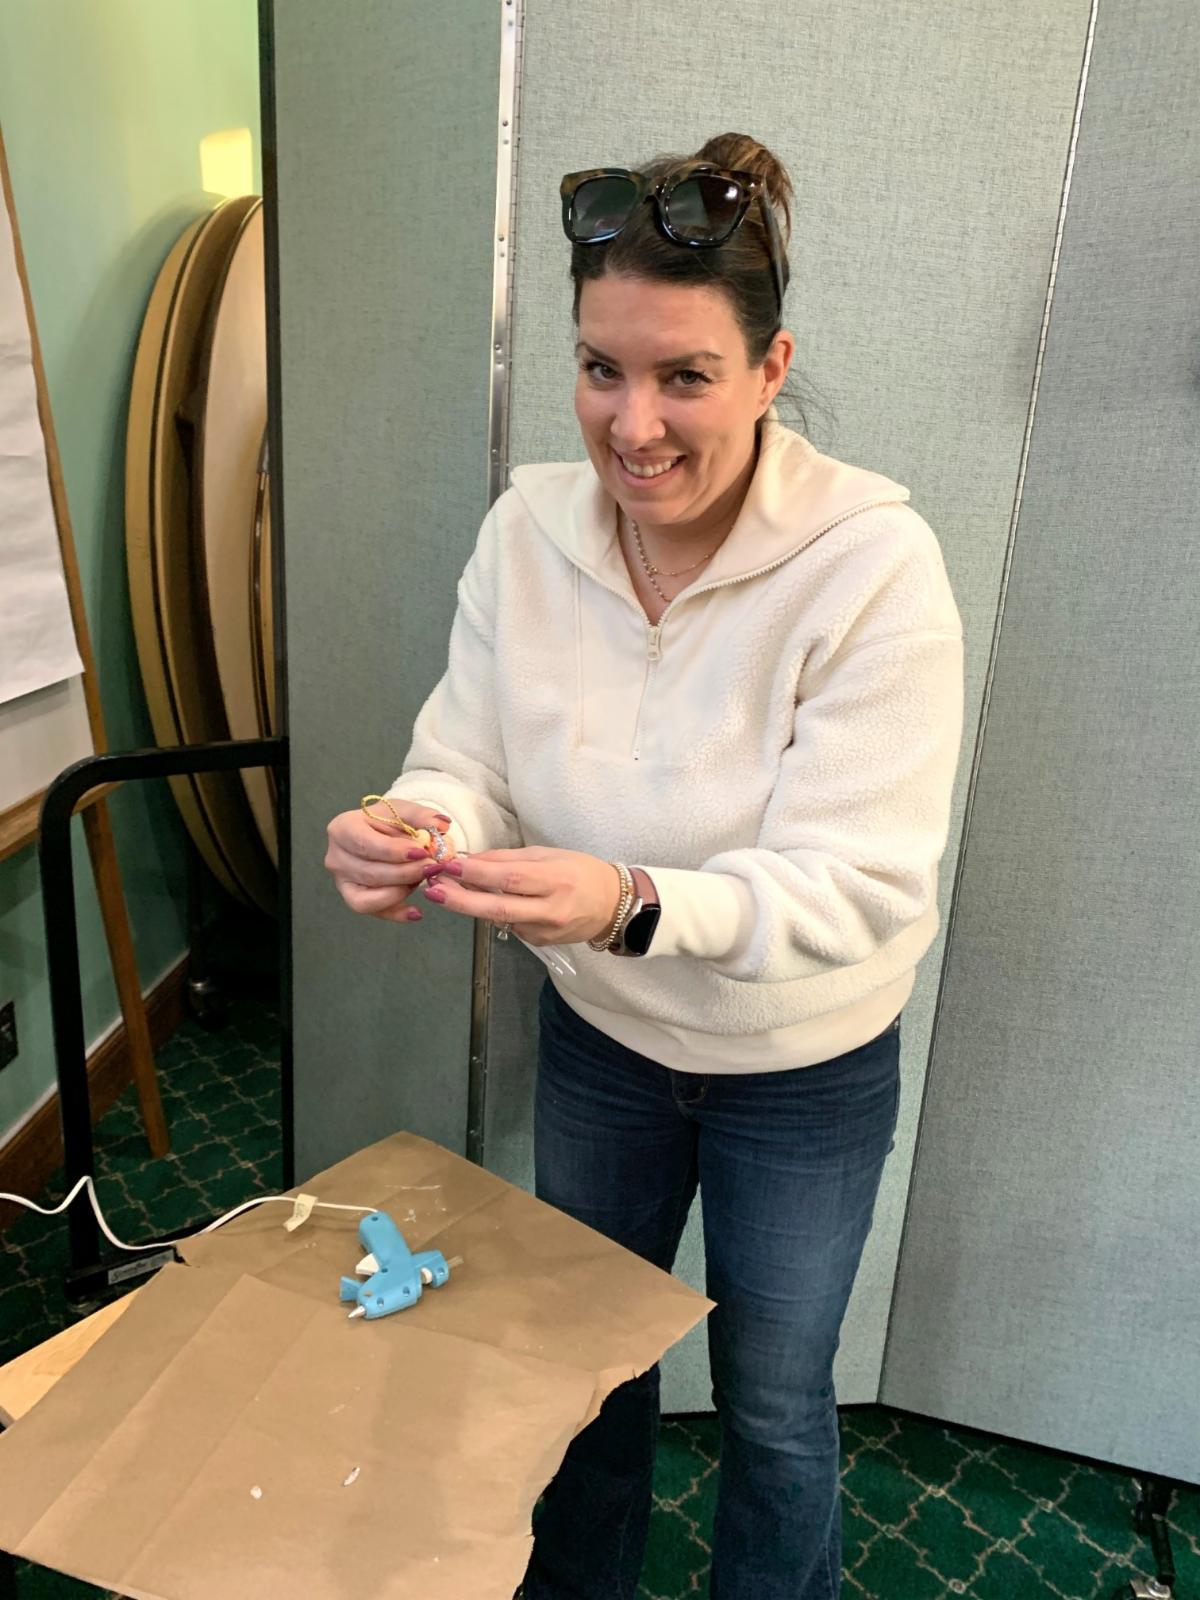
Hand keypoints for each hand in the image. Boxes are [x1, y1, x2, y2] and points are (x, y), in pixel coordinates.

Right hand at [324, 800, 455, 923]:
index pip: (365, 844)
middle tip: (432, 868)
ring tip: (424, 879)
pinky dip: (396, 914)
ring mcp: (341, 881)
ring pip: (369, 897)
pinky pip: (373, 912)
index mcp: (343, 828)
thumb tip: (441, 825)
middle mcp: (336, 857)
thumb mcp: (403, 810)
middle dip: (405, 873)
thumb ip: (422, 815)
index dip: (394, 852)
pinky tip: (417, 911)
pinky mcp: (352, 898)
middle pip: (370, 873)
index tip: (421, 852)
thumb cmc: (389, 820)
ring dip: (401, 891)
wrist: (380, 833)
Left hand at [420, 846, 620, 945]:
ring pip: (499, 919)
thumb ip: (510, 859)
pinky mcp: (540, 943)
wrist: (613, 906)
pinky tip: (487, 901)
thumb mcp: (549, 855)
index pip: (509, 878)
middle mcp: (550, 910)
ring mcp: (545, 931)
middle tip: (431, 890)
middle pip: (497, 908)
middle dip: (460, 900)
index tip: (449, 866)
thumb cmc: (581, 871)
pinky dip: (494, 912)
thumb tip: (471, 860)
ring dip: (471, 905)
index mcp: (556, 880)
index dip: (476, 874)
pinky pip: (510, 925)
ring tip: (446, 890)